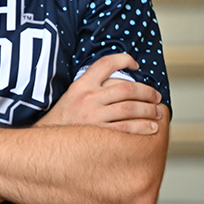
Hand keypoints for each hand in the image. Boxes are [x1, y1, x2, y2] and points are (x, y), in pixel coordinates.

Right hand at [37, 54, 164, 134]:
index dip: (125, 60)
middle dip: (147, 92)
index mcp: (81, 85)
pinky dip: (143, 127)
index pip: (106, 64)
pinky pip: (127, 128)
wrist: (46, 143)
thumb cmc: (62, 120)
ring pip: (130, 108)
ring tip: (158, 113)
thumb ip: (92, 88)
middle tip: (156, 97)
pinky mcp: (97, 133)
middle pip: (127, 88)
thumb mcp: (71, 96)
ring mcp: (93, 115)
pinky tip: (151, 128)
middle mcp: (88, 98)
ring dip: (149, 110)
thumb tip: (120, 85)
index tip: (136, 65)